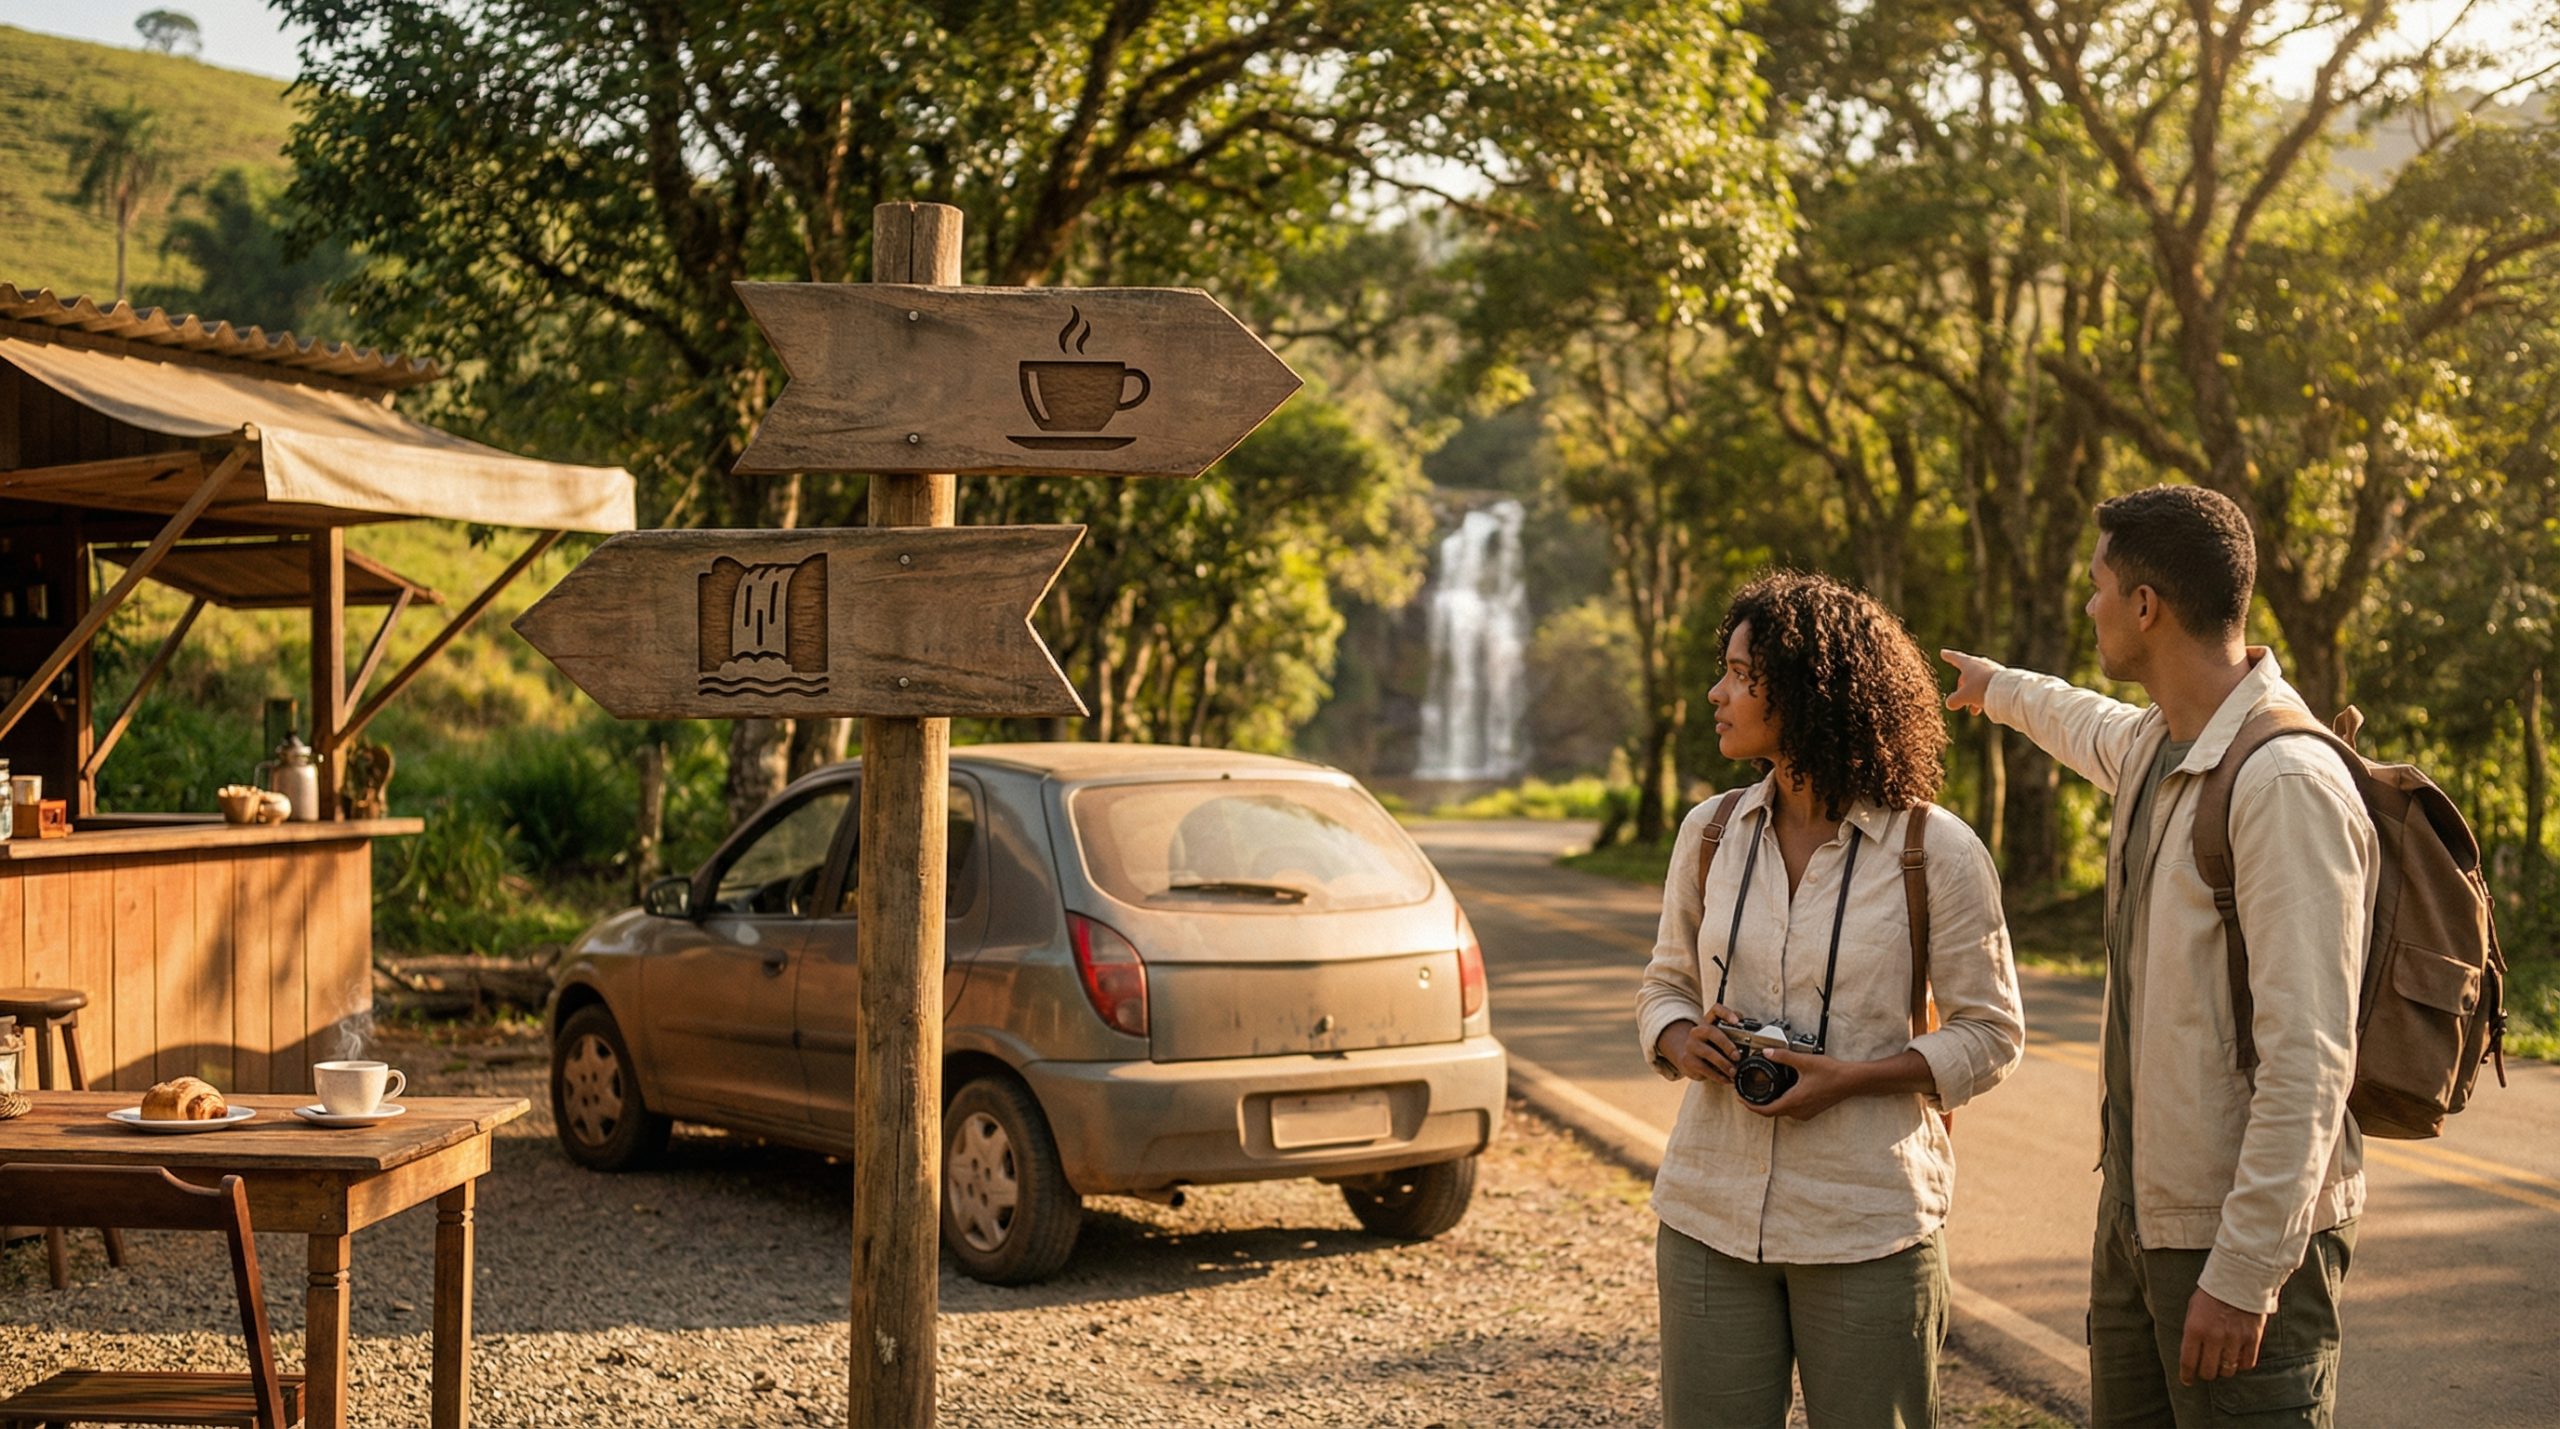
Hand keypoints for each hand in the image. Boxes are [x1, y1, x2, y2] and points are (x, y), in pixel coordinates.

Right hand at [1656, 1011, 1741, 1083]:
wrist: (1688, 1058)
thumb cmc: (1711, 1047)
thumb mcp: (1720, 1038)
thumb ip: (1733, 1033)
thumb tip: (1749, 1034)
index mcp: (1708, 1022)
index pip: (1716, 1010)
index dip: (1726, 1013)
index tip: (1737, 1021)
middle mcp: (1697, 1031)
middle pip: (1710, 1032)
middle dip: (1726, 1044)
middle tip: (1737, 1056)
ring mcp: (1691, 1045)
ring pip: (1707, 1053)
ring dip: (1723, 1064)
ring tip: (1733, 1071)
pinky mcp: (1688, 1060)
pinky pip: (1704, 1069)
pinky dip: (1718, 1076)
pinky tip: (1726, 1079)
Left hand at [1743, 1046, 1858, 1120]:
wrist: (1851, 1081)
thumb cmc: (1831, 1073)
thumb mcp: (1804, 1061)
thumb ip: (1783, 1056)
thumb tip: (1767, 1052)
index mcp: (1794, 1101)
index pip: (1766, 1111)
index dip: (1751, 1107)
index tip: (1741, 1100)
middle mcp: (1799, 1110)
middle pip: (1772, 1113)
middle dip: (1758, 1105)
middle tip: (1747, 1095)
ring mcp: (1806, 1112)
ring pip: (1782, 1112)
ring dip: (1771, 1105)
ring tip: (1762, 1092)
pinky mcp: (1812, 1110)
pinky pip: (1792, 1110)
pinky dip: (1782, 1104)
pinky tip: (1782, 1092)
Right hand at [1941, 649, 1998, 714]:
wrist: (2007, 689)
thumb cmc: (1982, 688)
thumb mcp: (1963, 696)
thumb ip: (1953, 700)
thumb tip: (1950, 704)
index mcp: (1969, 664)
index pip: (1955, 658)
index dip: (1948, 656)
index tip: (1943, 652)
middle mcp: (1980, 664)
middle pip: (1966, 675)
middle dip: (1962, 689)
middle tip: (1959, 702)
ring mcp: (1992, 670)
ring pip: (1977, 683)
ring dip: (1973, 697)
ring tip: (1974, 711)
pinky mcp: (2001, 678)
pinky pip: (1988, 687)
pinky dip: (1983, 696)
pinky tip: (1985, 707)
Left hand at [2178, 1286, 2266, 1384]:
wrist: (2239, 1278)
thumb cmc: (2211, 1294)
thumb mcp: (2192, 1309)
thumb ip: (2192, 1333)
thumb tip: (2191, 1356)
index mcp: (2195, 1328)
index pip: (2188, 1362)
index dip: (2187, 1375)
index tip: (2187, 1381)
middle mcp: (2214, 1336)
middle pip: (2209, 1371)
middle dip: (2205, 1373)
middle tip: (2206, 1370)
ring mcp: (2235, 1339)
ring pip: (2228, 1370)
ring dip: (2224, 1370)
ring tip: (2222, 1363)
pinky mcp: (2252, 1339)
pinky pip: (2247, 1364)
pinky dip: (2241, 1365)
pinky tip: (2237, 1359)